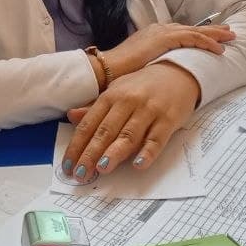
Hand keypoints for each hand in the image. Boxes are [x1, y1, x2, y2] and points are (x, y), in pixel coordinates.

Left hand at [61, 63, 200, 181]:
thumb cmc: (143, 86)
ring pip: (129, 135)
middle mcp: (128, 102)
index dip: (77, 145)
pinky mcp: (168, 120)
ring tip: (102, 169)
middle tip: (79, 173)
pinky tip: (139, 165)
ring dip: (114, 153)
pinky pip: (157, 139)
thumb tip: (71, 117)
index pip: (89, 124)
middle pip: (106, 131)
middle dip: (91, 154)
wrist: (178, 72)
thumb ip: (95, 107)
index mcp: (112, 96)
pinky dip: (148, 153)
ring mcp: (149, 111)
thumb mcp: (117, 90)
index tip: (68, 165)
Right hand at [101, 22, 233, 80]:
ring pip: (195, 31)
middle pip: (191, 28)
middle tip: (228, 32)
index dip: (198, 34)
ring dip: (214, 34)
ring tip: (230, 38)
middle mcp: (158, 29)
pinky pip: (193, 38)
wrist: (107, 68)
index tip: (211, 38)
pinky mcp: (165, 39)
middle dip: (211, 30)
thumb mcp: (141, 68)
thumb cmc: (120, 72)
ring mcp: (162, 33)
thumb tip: (164, 75)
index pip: (180, 32)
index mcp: (152, 35)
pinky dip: (207, 43)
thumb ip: (154, 67)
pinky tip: (218, 49)